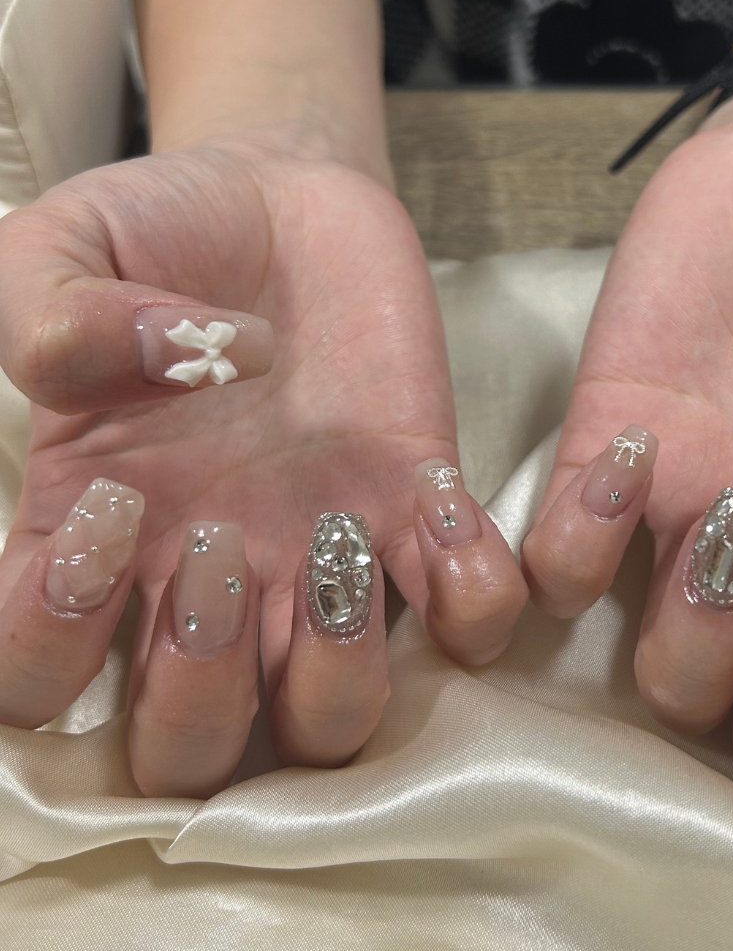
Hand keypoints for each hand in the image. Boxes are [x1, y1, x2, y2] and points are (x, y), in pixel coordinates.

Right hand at [0, 138, 525, 795]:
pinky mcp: (420, 513)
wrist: (282, 196)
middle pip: (191, 754)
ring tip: (335, 540)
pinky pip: (467, 619)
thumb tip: (145, 367)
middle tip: (220, 548)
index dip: (50, 647)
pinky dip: (472, 596)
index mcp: (89, 536)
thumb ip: (50, 316)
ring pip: (331, 724)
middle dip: (201, 691)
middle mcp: (207, 580)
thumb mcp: (63, 246)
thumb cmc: (161, 233)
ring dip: (338, 673)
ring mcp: (322, 561)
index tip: (106, 511)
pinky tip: (436, 498)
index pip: (33, 685)